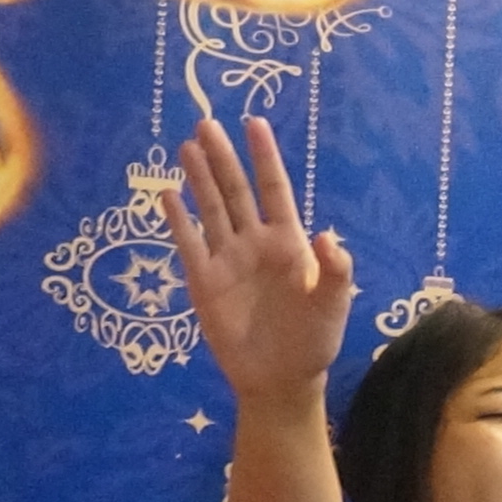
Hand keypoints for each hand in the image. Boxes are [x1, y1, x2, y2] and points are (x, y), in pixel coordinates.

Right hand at [159, 116, 357, 404]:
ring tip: (186, 145)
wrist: (281, 378)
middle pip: (236, 191)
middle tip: (206, 123)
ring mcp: (227, 260)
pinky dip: (178, 219)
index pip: (274, 189)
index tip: (254, 122)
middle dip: (222, 158)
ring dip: (198, 179)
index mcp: (289, 242)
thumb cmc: (313, 339)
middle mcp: (255, 243)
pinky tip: (166, 193)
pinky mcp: (204, 282)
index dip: (264, 157)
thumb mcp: (333, 303)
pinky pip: (188, 243)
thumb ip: (335, 269)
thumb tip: (324, 232)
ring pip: (211, 209)